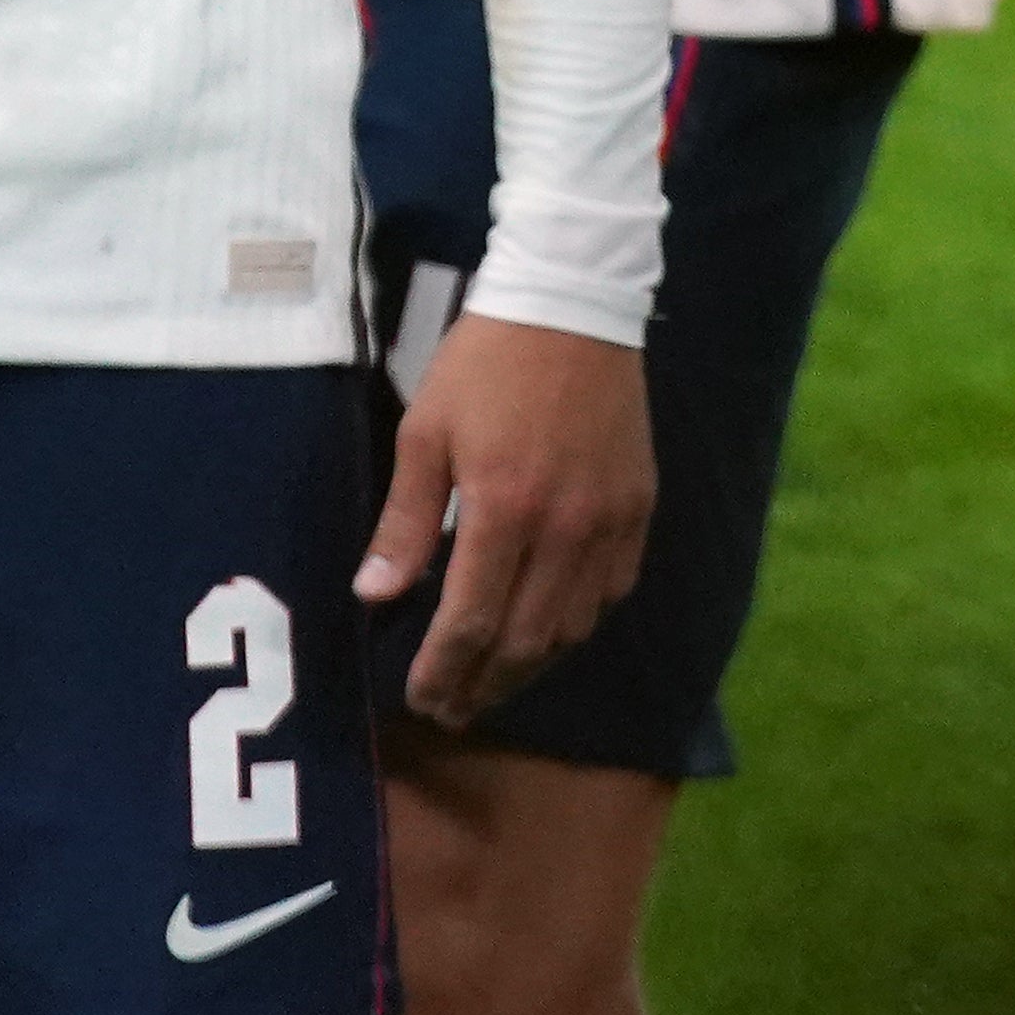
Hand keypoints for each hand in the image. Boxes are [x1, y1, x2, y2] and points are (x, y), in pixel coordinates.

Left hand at [364, 311, 656, 723]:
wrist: (573, 306)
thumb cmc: (484, 365)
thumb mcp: (423, 435)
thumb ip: (405, 523)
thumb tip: (374, 597)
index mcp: (504, 509)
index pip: (470, 622)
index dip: (442, 672)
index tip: (420, 698)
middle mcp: (565, 527)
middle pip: (526, 640)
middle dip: (485, 685)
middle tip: (454, 708)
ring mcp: (610, 519)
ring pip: (575, 624)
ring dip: (533, 665)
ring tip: (497, 681)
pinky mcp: (640, 504)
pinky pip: (614, 587)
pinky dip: (580, 621)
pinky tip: (552, 628)